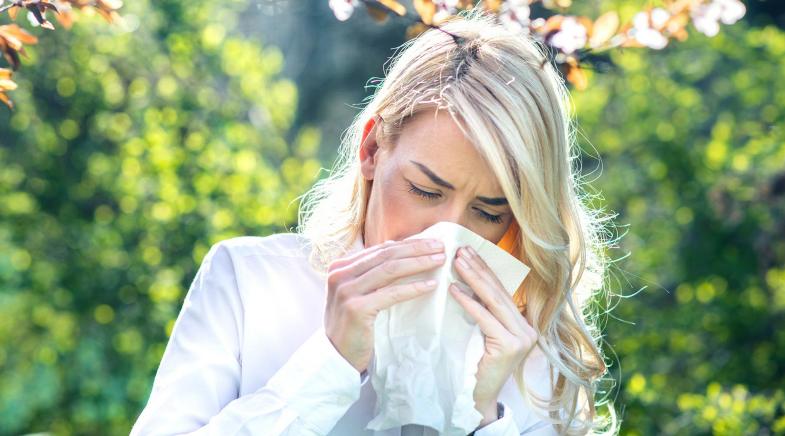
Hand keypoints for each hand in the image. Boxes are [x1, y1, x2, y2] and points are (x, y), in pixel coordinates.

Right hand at [324, 237, 446, 372]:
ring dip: (418, 263)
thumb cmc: (351, 325)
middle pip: (386, 255)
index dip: (408, 244)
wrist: (336, 356)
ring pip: (390, 269)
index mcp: (340, 266)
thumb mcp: (356, 292)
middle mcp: (340, 275)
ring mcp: (346, 291)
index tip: (432, 242)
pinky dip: (413, 287)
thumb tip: (396, 247)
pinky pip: (392, 293)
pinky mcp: (357, 308)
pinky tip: (431, 285)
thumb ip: (370, 272)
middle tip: (441, 246)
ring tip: (440, 261)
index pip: (380, 249)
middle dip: (417, 249)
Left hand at [449, 245, 538, 409]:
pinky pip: (485, 318)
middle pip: (498, 292)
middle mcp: (527, 329)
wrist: (478, 398)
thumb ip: (485, 311)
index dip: (485, 269)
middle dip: (478, 268)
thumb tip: (467, 279)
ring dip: (473, 278)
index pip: (502, 290)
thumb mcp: (484, 332)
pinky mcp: (509, 347)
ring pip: (493, 301)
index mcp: (523, 323)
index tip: (468, 251)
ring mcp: (521, 338)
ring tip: (457, 262)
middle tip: (460, 250)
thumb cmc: (477, 364)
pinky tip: (454, 290)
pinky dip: (468, 302)